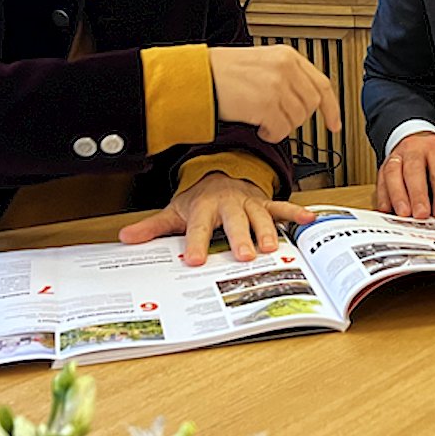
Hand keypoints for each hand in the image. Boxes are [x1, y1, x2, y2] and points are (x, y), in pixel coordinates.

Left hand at [118, 172, 315, 265]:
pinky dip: (295, 213)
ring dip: (267, 231)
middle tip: (243, 256)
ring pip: (260, 216)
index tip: (192, 260)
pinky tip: (308, 219)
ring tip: (272, 248)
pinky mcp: (265, 203)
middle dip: (239, 238)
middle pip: (234, 221)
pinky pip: (281, 208)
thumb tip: (126, 237)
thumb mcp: (175, 211)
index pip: (198, 227)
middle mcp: (229, 203)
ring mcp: (249, 202)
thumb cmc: (200, 200)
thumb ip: (153, 227)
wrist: (221, 175)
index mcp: (204, 206)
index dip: (195, 243)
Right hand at [208, 45, 341, 141]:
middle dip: (297, 119)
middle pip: (311, 105)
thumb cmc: (222, 72)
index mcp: (287, 56)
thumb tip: (302, 100)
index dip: (332, 108)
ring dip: (281, 127)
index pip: (322, 85)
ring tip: (262, 120)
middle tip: (279, 119)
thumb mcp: (262, 63)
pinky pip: (281, 130)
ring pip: (297, 120)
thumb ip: (286, 77)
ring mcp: (277, 86)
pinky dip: (271, 134)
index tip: (334, 124)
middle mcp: (286, 68)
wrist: (199, 78)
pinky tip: (258, 126)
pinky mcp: (266, 104)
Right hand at [375, 133, 434, 218]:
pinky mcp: (384, 166)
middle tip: (421, 214)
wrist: (420, 142)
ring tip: (404, 214)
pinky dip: (383, 196)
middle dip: (417, 194)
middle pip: (413, 170)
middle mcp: (414, 149)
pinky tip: (387, 210)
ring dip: (398, 195)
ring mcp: (397, 156)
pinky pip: (380, 180)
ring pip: (393, 173)